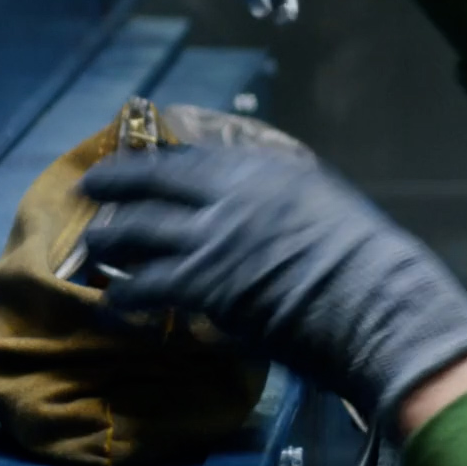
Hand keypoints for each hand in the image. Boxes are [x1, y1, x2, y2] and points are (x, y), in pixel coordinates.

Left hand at [78, 145, 466, 424]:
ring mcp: (213, 236)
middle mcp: (231, 193)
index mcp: (265, 169)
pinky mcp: (203, 283)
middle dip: (113, 183)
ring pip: (136, 230)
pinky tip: (110, 308)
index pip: (192, 157)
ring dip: (107, 241)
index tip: (135, 163)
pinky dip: (122, 298)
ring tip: (90, 251)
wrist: (377, 303)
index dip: (154, 161)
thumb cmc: (367, 266)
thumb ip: (281, 203)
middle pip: (151, 180)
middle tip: (89, 189)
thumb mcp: (323, 206)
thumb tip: (258, 219)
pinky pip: (145, 286)